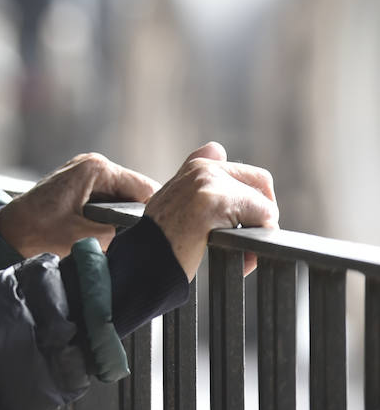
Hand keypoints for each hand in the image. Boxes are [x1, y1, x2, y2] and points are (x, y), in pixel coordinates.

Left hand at [0, 152, 159, 258]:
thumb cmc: (36, 234)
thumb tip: (146, 237)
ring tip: (119, 241)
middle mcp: (92, 165)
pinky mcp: (78, 187)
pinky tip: (105, 235)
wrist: (5, 235)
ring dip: (123, 220)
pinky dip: (110, 218)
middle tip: (139, 242)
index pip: (146, 188)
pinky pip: (107, 201)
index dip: (156, 213)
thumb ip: (121, 232)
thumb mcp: (86, 237)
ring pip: (123, 199)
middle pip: (136, 192)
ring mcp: (84, 174)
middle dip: (139, 217)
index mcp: (96, 168)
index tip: (159, 236)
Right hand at [143, 142, 277, 278]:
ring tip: (241, 256)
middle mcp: (203, 169)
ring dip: (258, 233)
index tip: (240, 222)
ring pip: (265, 206)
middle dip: (261, 215)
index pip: (247, 172)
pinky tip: (240, 260)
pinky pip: (264, 221)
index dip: (250, 199)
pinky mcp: (217, 202)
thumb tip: (218, 148)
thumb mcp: (174, 198)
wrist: (146, 260)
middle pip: (261, 183)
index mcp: (197, 166)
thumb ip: (197, 177)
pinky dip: (257, 246)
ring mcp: (209, 183)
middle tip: (246, 242)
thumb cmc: (161, 237)